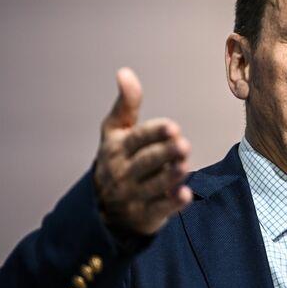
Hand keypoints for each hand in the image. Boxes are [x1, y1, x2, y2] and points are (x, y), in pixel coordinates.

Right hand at [93, 67, 192, 234]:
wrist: (101, 207)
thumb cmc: (116, 159)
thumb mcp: (115, 132)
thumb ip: (126, 104)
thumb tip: (124, 72)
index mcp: (118, 149)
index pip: (137, 139)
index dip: (154, 133)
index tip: (172, 126)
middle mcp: (124, 172)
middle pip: (146, 162)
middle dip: (165, 153)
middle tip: (183, 145)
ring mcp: (134, 195)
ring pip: (154, 185)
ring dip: (170, 176)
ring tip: (184, 165)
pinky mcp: (146, 215)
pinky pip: (160, 209)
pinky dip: (172, 203)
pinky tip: (185, 194)